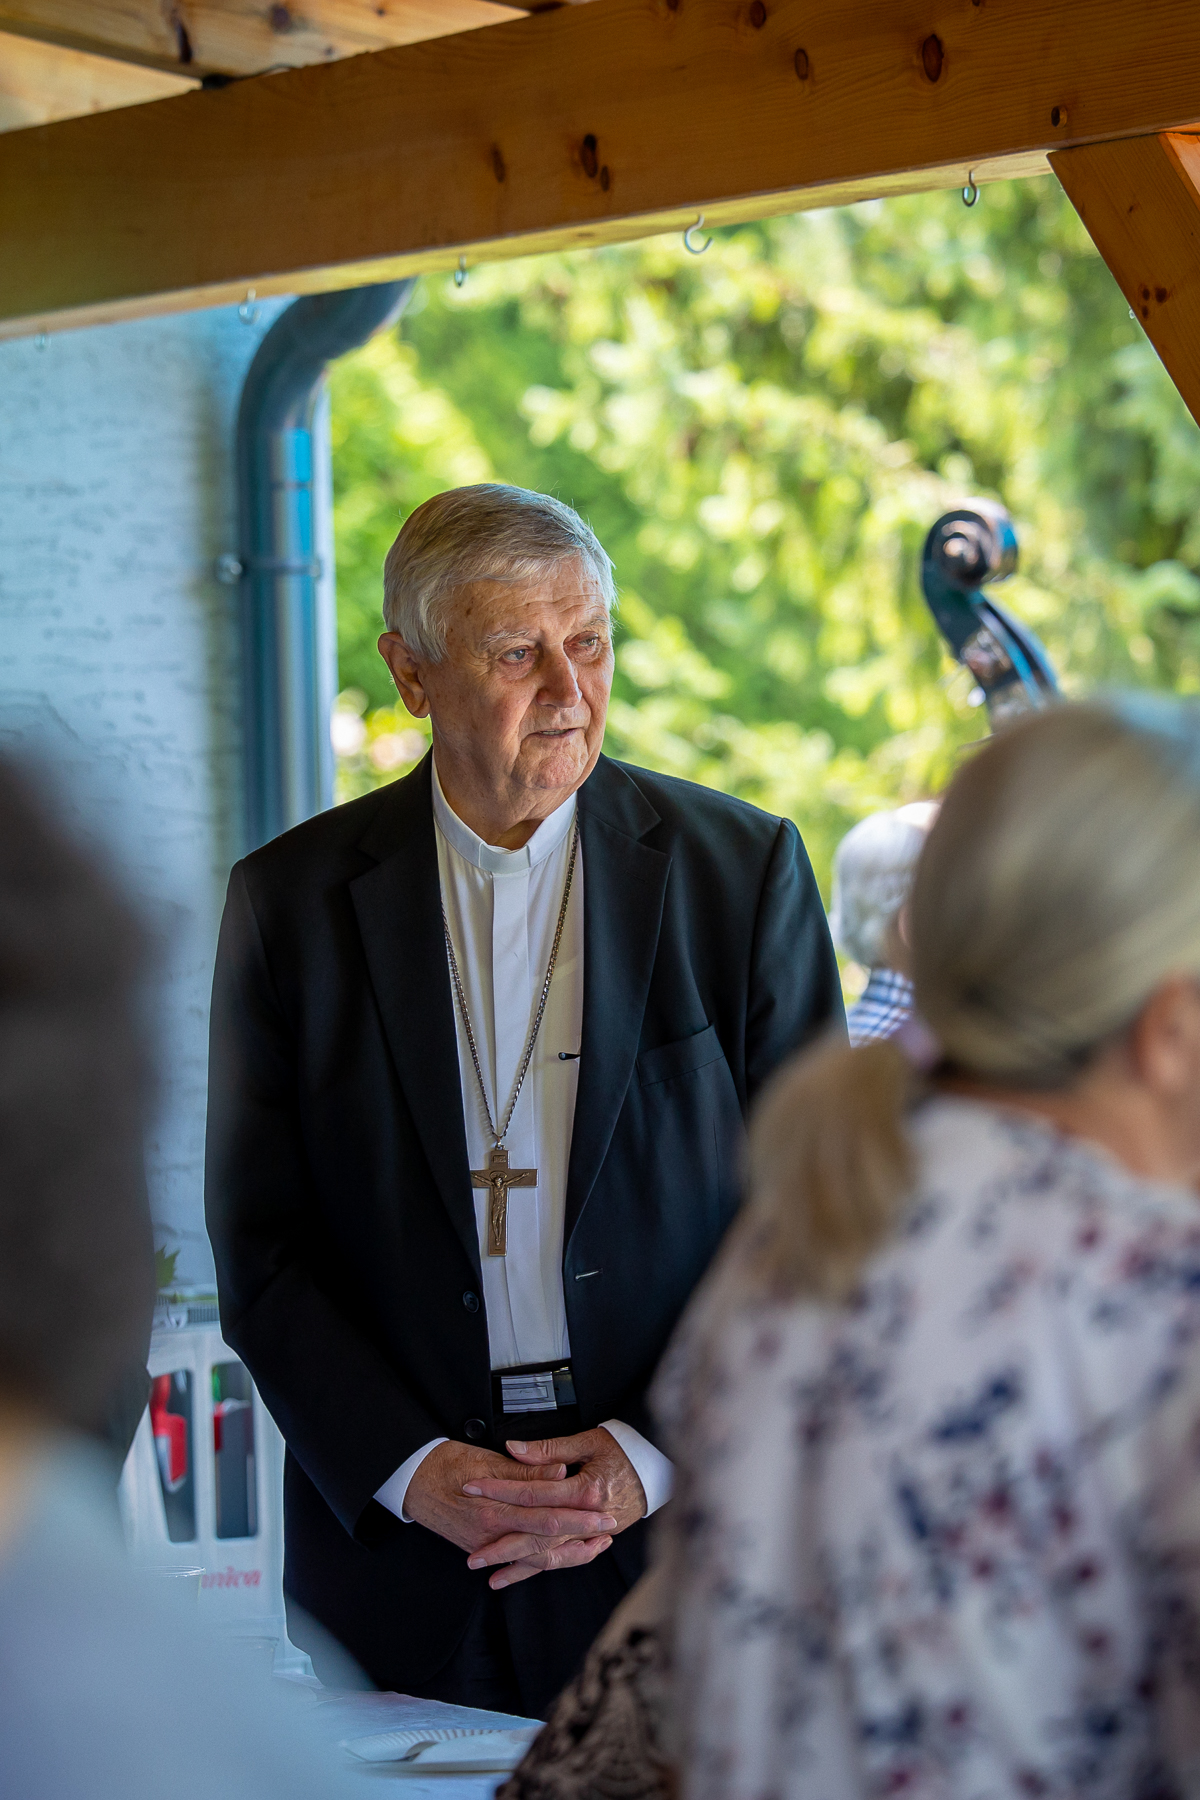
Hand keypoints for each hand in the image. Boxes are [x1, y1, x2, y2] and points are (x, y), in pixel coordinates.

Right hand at [404, 1440, 616, 1586]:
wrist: (410, 1482)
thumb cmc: (445, 1463)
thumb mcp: (483, 1460)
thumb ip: (524, 1472)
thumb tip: (560, 1474)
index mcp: (496, 1508)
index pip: (547, 1511)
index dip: (577, 1511)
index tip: (602, 1506)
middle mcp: (493, 1532)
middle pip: (546, 1538)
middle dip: (581, 1535)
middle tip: (610, 1528)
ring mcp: (486, 1545)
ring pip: (535, 1556)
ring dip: (568, 1553)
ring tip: (597, 1547)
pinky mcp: (482, 1548)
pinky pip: (517, 1561)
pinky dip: (541, 1562)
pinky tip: (560, 1558)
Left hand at [462, 1428, 645, 1588]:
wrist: (659, 1469)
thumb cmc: (624, 1450)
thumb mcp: (588, 1442)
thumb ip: (549, 1450)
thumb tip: (513, 1449)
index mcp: (584, 1491)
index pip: (531, 1493)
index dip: (499, 1491)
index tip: (472, 1489)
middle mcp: (587, 1518)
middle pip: (537, 1535)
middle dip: (502, 1546)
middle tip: (473, 1556)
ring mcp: (592, 1533)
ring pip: (550, 1555)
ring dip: (519, 1567)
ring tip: (490, 1576)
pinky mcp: (595, 1539)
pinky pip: (565, 1559)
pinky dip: (541, 1568)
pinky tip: (521, 1574)